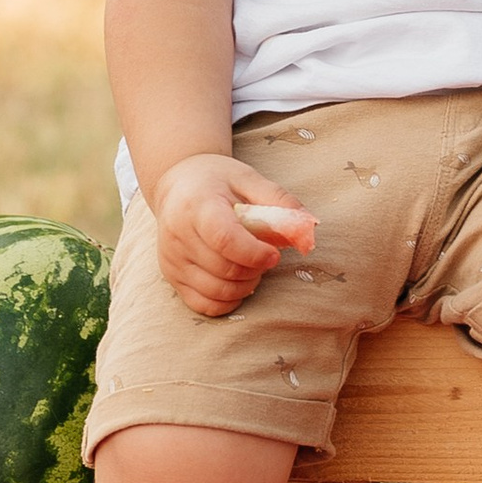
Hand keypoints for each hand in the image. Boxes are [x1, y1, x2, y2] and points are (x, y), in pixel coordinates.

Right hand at [149, 155, 317, 318]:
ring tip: (252, 267)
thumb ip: (279, 200)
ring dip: (245, 286)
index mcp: (198, 206)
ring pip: (216, 291)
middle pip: (224, 269)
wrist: (177, 185)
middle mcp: (178, 235)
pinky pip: (203, 304)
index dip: (255, 253)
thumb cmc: (217, 182)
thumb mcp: (248, 178)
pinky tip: (238, 282)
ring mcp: (172, 259)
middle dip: (255, 269)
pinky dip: (228, 300)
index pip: (225, 239)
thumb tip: (309, 225)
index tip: (274, 254)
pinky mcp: (171, 276)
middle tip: (265, 256)